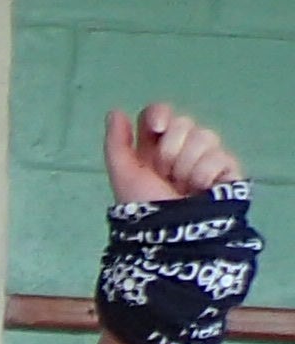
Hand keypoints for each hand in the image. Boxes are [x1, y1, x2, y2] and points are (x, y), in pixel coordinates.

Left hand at [109, 100, 244, 203]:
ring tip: (181, 185)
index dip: (159, 114)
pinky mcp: (227, 170)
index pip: (160, 114)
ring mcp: (206, 157)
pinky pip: (219, 155)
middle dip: (170, 149)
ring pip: (204, 135)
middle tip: (165, 173)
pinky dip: (204, 174)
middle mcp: (181, 148)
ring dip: (186, 164)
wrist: (169, 232)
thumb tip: (116, 111)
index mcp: (155, 147)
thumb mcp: (123, 175)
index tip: (156, 127)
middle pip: (183, 123)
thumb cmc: (144, 206)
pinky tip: (199, 189)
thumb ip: (117, 142)